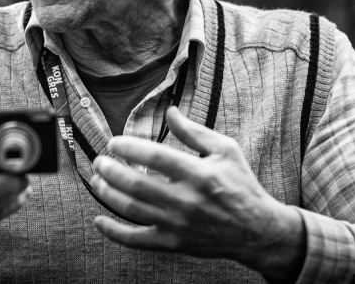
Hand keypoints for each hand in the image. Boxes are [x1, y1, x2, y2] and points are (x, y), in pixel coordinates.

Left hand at [89, 107, 304, 280]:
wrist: (257, 231)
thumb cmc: (241, 184)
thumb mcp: (225, 150)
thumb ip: (194, 132)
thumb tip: (170, 112)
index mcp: (198, 173)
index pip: (155, 157)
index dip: (129, 148)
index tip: (114, 142)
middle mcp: (186, 200)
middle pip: (137, 184)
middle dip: (111, 170)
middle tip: (99, 160)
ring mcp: (177, 224)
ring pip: (132, 210)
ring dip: (108, 194)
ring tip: (96, 180)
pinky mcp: (174, 243)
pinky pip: (137, 240)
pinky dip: (114, 232)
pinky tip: (98, 221)